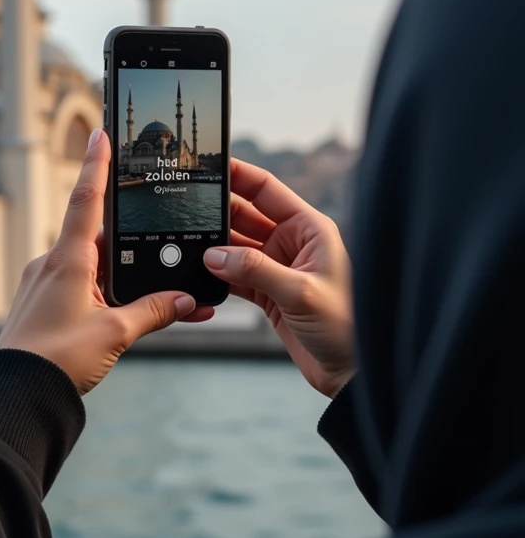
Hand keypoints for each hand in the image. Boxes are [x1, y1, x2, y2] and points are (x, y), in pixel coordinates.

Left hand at [0, 129, 213, 393]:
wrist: (14, 396)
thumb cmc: (56, 360)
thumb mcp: (114, 333)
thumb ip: (153, 312)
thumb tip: (184, 300)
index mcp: (68, 259)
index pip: (87, 199)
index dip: (97, 164)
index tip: (102, 132)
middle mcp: (53, 264)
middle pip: (101, 239)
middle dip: (133, 244)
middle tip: (161, 247)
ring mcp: (46, 285)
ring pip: (94, 268)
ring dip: (124, 277)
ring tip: (154, 299)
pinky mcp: (44, 306)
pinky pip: (82, 288)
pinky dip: (107, 295)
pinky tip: (126, 316)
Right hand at [203, 159, 353, 397]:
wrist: (350, 372)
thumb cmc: (346, 327)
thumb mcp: (299, 292)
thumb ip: (255, 270)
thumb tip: (215, 254)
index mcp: (308, 228)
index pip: (266, 190)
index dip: (239, 174)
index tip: (211, 165)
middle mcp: (291, 242)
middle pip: (244, 215)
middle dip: (217, 213)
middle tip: (187, 210)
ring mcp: (277, 267)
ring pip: (235, 247)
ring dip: (214, 247)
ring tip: (188, 244)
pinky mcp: (267, 292)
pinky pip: (234, 274)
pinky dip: (217, 274)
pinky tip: (200, 272)